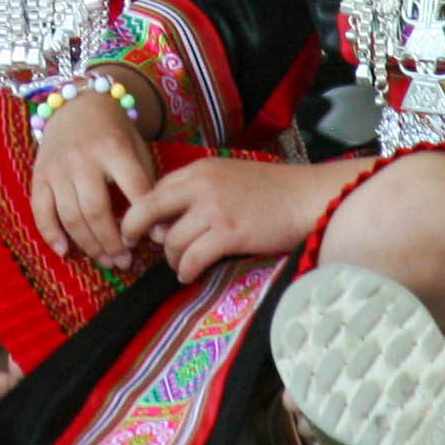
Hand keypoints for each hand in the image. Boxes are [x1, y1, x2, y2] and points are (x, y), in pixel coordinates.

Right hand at [30, 86, 156, 265]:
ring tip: (105, 260)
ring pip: (70, 216)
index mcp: (114, 149)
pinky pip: (41, 210)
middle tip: (124, 262)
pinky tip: (66, 252)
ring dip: (88, 245)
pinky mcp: (40, 176)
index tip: (152, 241)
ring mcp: (58, 168)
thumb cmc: (113, 132)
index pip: (133, 190)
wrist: (76, 104)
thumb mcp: (136, 147)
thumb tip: (157, 231)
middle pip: (96, 210)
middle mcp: (83, 158)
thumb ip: (145, 184)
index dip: (143, 220)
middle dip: (112, 242)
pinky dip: (51, 234)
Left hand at [119, 156, 341, 281]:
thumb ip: (198, 193)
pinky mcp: (228, 233)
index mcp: (200, 169)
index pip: (155, 190)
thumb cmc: (273, 191)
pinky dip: (186, 271)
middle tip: (138, 247)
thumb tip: (164, 224)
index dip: (142, 212)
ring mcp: (214, 209)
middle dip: (136, 231)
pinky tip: (189, 276)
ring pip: (171, 241)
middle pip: (149, 210)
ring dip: (171, 258)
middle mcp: (201, 185)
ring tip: (180, 266)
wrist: (308, 197)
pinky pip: (192, 258)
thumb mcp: (229, 178)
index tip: (140, 228)